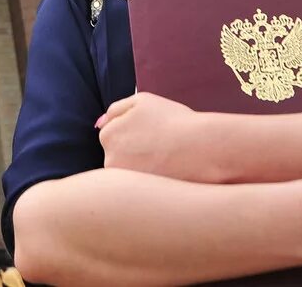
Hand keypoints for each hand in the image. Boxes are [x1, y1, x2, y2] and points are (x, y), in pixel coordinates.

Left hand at [97, 92, 214, 181]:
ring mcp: (125, 184)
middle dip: (134, 154)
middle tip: (160, 148)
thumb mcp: (142, 101)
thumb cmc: (174, 121)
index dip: (134, 134)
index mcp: (108, 137)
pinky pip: (140, 192)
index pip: (112, 137)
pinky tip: (168, 176)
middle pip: (117, 158)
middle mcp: (110, 163)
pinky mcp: (140, 200)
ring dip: (142, 170)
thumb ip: (116, 109)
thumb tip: (98, 123)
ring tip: (166, 162)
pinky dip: (150, 186)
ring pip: (128, 176)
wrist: (203, 148)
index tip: (152, 134)